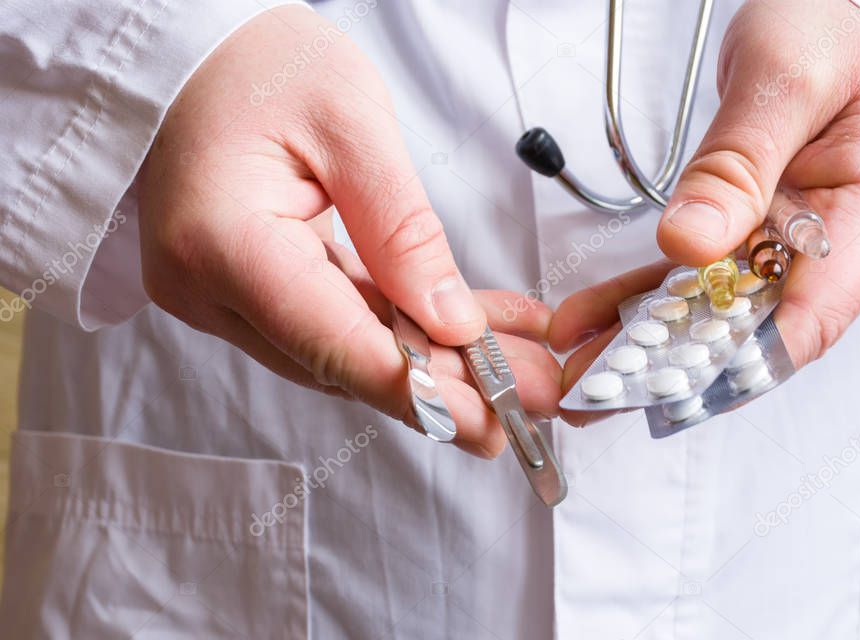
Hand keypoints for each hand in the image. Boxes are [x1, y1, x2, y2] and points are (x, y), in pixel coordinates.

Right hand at [138, 6, 559, 457]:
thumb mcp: (350, 124)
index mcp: (223, 243)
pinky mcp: (244, 288)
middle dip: (444, 384)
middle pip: (343, 359)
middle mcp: (207, 287)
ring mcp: (220, 293)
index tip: (489, 421)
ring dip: (431, 359)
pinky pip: (332, 319)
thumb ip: (402, 232)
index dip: (420, 392)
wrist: (192, 50)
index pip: (334, 343)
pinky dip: (399, 326)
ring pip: (343, 349)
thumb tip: (449, 321)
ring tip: (515, 363)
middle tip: (526, 398)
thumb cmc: (256, 60)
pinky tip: (466, 330)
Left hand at [551, 0, 859, 420]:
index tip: (664, 382)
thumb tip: (690, 243)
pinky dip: (648, 298)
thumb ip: (738, 164)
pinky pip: (701, 282)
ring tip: (575, 367)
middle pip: (758, 327)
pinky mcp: (766, 246)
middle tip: (594, 386)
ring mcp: (809, 254)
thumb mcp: (784, 79)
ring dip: (645, 338)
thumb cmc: (828, 34)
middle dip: (670, 361)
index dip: (738, 359)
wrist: (821, 22)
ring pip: (719, 312)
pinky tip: (592, 320)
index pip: (814, 315)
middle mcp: (855, 251)